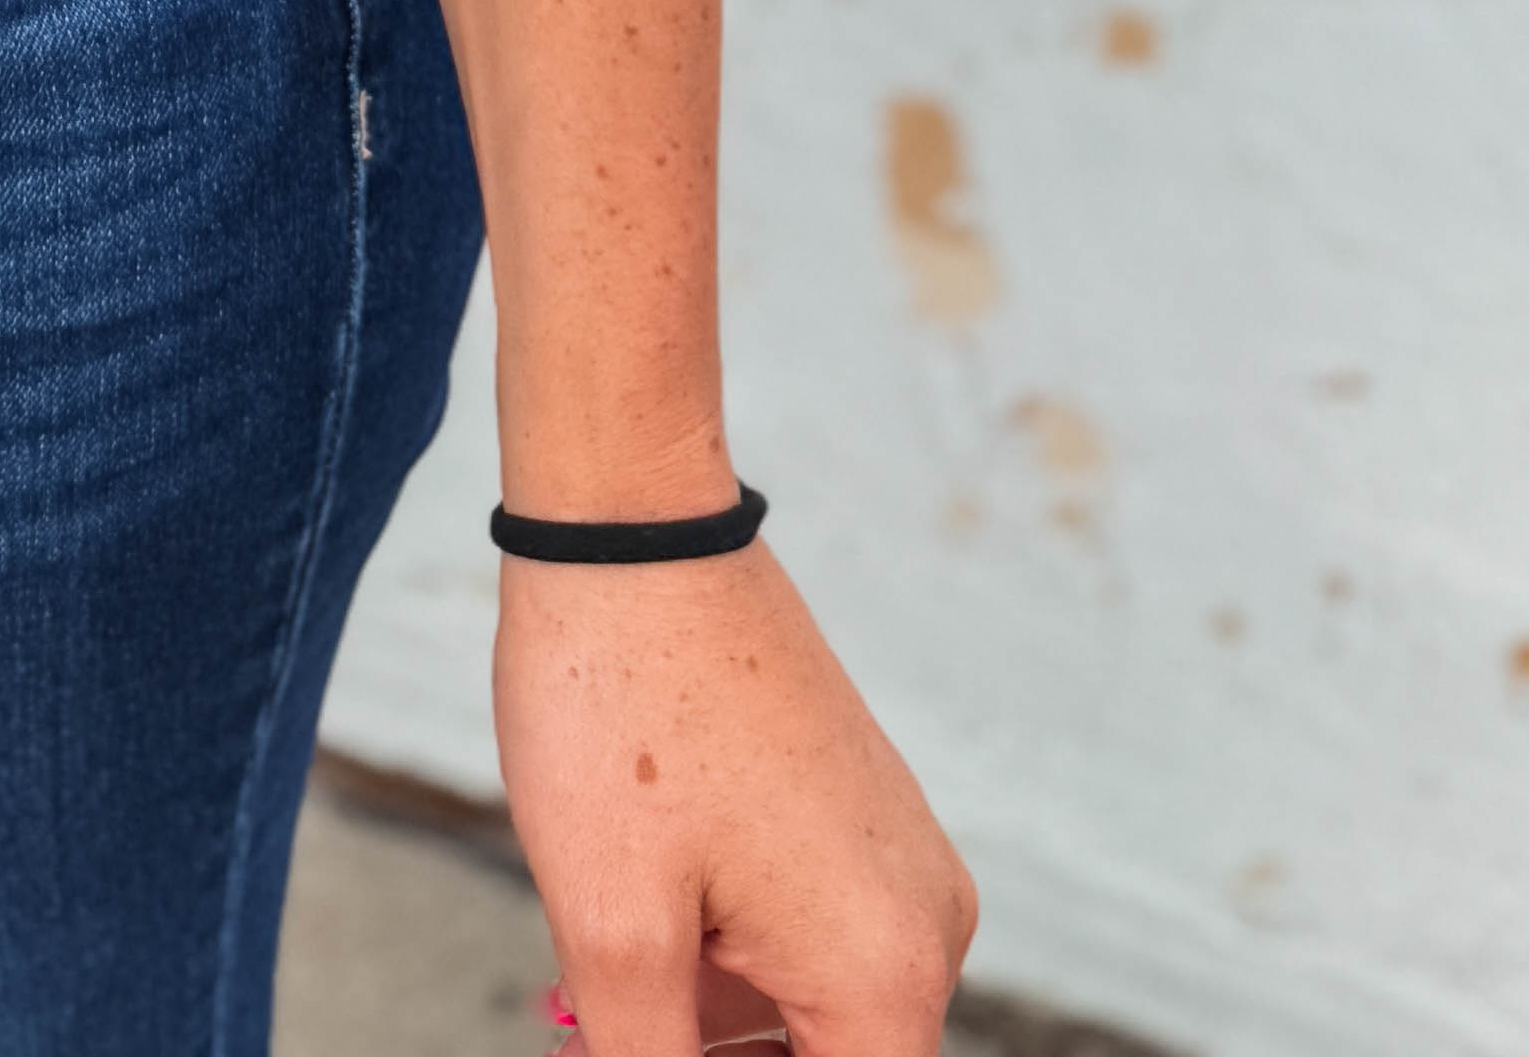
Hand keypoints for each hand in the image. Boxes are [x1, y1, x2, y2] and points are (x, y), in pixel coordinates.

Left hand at [498, 540, 973, 1056]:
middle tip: (600, 1024)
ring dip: (714, 1019)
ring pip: (811, 1010)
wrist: (630, 524)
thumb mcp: (612, 930)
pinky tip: (645, 901)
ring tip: (612, 954)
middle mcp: (928, 925)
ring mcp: (902, 861)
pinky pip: (809, 934)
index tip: (639, 1045)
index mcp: (888, 971)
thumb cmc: (617, 707)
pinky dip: (727, 954)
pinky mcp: (863, 813)